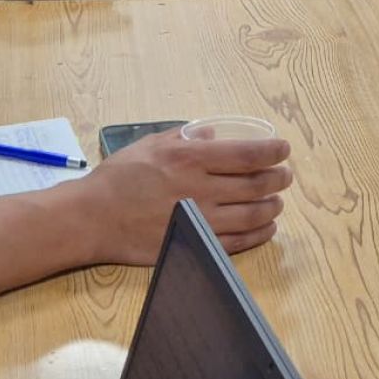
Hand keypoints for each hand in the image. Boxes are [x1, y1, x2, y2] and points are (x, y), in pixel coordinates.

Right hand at [80, 129, 292, 262]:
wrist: (92, 217)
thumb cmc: (118, 177)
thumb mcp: (150, 143)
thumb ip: (184, 137)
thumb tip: (212, 133)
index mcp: (189, 158)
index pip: (247, 154)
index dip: (273, 151)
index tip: (284, 149)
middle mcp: (198, 188)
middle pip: (256, 185)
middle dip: (278, 178)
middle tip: (285, 175)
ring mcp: (198, 220)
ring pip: (252, 215)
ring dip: (272, 206)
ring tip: (277, 200)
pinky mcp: (192, 244)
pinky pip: (236, 242)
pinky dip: (258, 234)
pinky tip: (265, 226)